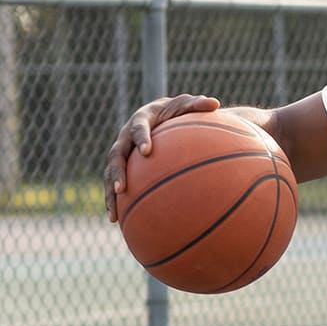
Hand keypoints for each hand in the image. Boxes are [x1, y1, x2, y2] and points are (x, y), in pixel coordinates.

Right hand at [103, 93, 219, 221]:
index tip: (147, 151)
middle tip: (122, 189)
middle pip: (116, 155)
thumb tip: (216, 103)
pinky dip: (116, 202)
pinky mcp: (123, 166)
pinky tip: (118, 222)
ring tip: (114, 214)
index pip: (138, 128)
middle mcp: (125, 136)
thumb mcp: (188, 105)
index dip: (141, 138)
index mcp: (141, 119)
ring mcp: (122, 152)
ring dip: (110, 193)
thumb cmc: (179, 110)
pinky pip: (116, 184)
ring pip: (110, 173)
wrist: (163, 114)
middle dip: (118, 172)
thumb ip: (198, 104)